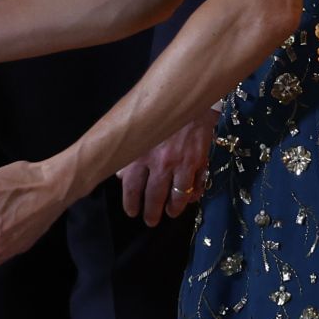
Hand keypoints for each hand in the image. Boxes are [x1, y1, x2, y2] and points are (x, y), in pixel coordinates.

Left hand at [115, 106, 218, 225]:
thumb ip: (128, 152)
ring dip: (173, 208)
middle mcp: (159, 162)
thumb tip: (119, 174)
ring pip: (177, 196)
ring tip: (171, 213)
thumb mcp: (137, 129)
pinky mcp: (199, 161)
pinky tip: (191, 199)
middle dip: (151, 212)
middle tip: (151, 221)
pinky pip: (197, 185)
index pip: (131, 186)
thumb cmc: (159, 112)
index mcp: (140, 153)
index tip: (132, 211)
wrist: (187, 98)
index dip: (131, 202)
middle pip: (154, 196)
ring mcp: (181, 163)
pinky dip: (194, 195)